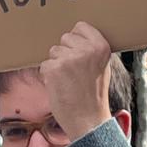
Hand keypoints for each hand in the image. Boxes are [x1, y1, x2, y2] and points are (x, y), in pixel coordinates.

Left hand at [40, 22, 113, 140]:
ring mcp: (69, 58)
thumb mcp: (102, 66)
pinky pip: (44, 65)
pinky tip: (61, 87)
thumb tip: (73, 34)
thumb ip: (91, 49)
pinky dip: (49, 76)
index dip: (76, 41)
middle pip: (64, 38)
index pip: (80, 27)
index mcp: (101, 46)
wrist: (88, 120)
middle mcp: (86, 49)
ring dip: (57, 65)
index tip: (81, 56)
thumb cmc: (94, 95)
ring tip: (69, 81)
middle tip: (76, 73)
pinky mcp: (54, 69)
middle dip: (66, 53)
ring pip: (53, 51)